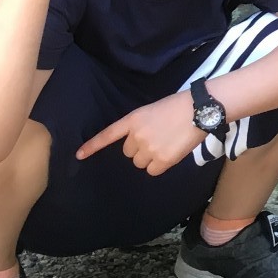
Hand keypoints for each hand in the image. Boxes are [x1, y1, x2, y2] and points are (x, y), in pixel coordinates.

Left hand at [77, 90, 200, 176]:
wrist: (199, 109)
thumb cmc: (178, 106)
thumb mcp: (152, 111)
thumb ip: (141, 126)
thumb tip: (139, 144)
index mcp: (133, 120)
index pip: (108, 135)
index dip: (92, 146)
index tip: (78, 155)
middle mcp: (137, 135)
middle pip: (128, 153)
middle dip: (139, 149)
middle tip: (157, 138)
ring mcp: (149, 148)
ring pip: (140, 163)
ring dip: (149, 158)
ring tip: (166, 144)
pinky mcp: (162, 160)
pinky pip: (153, 170)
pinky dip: (160, 165)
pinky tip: (171, 153)